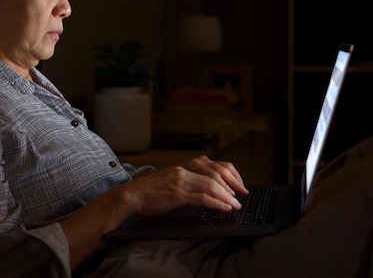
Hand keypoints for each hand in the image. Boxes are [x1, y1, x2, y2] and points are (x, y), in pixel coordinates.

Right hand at [118, 155, 247, 216]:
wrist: (129, 195)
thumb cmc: (147, 191)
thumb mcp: (170, 180)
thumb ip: (186, 180)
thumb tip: (205, 189)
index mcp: (183, 165)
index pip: (214, 164)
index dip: (230, 174)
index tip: (239, 184)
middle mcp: (184, 169)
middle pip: (217, 172)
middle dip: (233, 183)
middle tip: (242, 195)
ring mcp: (181, 180)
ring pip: (212, 185)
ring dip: (227, 196)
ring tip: (235, 204)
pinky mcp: (177, 193)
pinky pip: (202, 197)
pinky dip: (217, 203)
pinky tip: (224, 208)